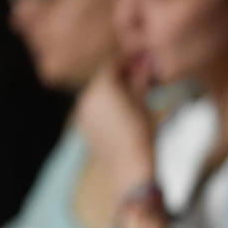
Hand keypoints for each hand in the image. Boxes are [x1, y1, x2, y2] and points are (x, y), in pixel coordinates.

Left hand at [76, 62, 154, 198]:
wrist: (128, 166)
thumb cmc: (141, 132)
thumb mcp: (143, 103)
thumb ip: (140, 80)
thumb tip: (145, 62)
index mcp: (102, 87)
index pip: (112, 65)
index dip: (127, 61)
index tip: (141, 61)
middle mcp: (86, 96)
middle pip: (103, 79)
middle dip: (120, 76)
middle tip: (140, 77)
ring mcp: (82, 112)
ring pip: (98, 94)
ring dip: (113, 91)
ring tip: (133, 96)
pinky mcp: (83, 126)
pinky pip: (94, 108)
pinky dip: (106, 105)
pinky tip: (122, 113)